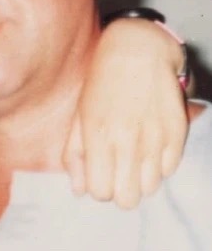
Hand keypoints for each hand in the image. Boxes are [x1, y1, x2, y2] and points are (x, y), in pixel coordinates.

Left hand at [63, 18, 187, 208]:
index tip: (99, 172)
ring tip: (134, 154)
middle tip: (117, 169)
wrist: (138, 50)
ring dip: (140, 177)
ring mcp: (155, 138)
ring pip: (150, 189)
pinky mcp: (177, 133)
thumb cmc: (102, 81)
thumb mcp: (79, 113)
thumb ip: (74, 153)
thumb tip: (79, 190)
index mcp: (98, 136)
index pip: (99, 192)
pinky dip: (159, 163)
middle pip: (127, 200)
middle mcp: (128, 141)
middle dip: (120, 189)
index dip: (98, 187)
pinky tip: (150, 142)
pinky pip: (169, 170)